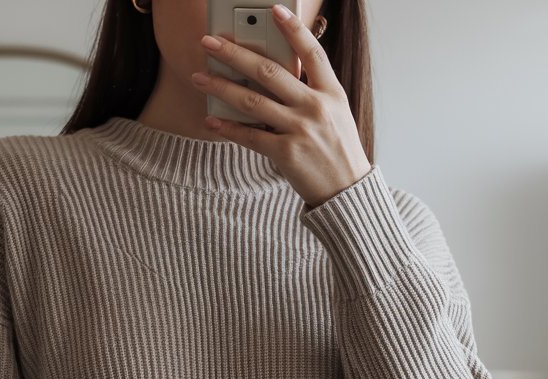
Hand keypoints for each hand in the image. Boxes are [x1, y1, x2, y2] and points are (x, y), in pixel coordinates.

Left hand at [191, 3, 371, 209]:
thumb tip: (276, 78)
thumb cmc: (338, 152)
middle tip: (210, 43)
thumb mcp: (336, 114)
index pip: (311, 52)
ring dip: (221, 87)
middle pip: (269, 71)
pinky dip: (228, 129)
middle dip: (235, 54)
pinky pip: (250, 136)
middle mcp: (315, 107)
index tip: (274, 10)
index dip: (293, 29)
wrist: (347, 191)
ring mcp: (300, 129)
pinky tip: (212, 121)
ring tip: (200, 77)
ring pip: (252, 101)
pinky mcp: (285, 153)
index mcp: (331, 92)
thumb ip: (312, 93)